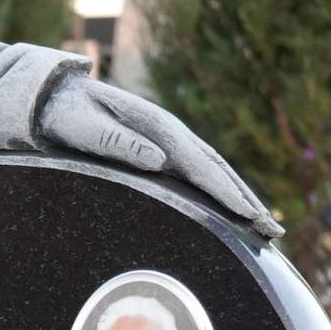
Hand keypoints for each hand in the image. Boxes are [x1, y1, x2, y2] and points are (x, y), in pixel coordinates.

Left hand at [38, 74, 279, 237]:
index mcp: (158, 129)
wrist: (57, 97)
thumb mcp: (84, 128)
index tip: (249, 216)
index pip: (202, 167)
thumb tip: (158, 161)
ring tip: (265, 227)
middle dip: (247, 202)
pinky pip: (201, 175)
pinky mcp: (164, 151)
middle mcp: (171, 135)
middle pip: (220, 171)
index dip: (228, 194)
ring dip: (242, 199)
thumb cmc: (67, 115)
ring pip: (216, 172)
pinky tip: (234, 211)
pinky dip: (222, 193)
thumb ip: (118, 143)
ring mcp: (170, 142)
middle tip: (273, 232)